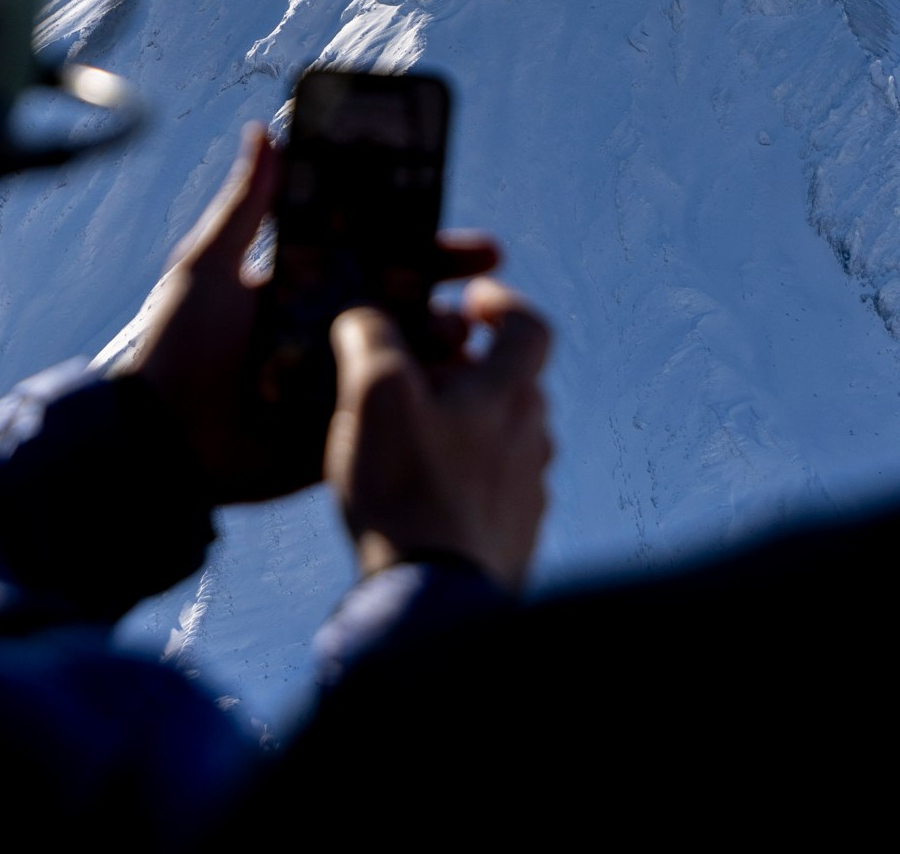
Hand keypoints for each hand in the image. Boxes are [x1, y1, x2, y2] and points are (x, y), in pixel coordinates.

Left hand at [117, 124, 499, 504]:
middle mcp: (332, 328)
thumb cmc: (175, 349)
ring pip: (411, 353)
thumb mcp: (207, 268)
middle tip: (487, 271)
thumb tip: (265, 132)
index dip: (419, 237)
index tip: (453, 219)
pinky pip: (396, 413)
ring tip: (463, 330)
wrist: (161, 442)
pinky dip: (429, 400)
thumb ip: (245, 208)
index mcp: (306, 286)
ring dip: (446, 338)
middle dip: (450, 282)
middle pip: (407, 297)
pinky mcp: (344, 430)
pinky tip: (458, 389)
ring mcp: (342, 379)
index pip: (376, 252)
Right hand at [326, 282, 554, 593]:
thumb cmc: (407, 489)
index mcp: (509, 394)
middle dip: (470, 372)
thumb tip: (364, 316)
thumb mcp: (374, 395)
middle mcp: (534, 437)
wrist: (434, 597)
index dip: (500, 305)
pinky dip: (470, 478)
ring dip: (471, 428)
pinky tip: (428, 497)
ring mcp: (530, 490)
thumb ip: (369, 338)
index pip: (529, 327)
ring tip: (417, 443)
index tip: (469, 303)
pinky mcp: (518, 534)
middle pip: (514, 384)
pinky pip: (499, 488)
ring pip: (506, 438)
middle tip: (421, 379)